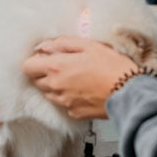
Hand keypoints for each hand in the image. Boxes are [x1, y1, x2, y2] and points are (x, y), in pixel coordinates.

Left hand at [22, 36, 137, 119]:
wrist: (129, 92)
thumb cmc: (112, 67)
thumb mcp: (89, 45)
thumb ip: (63, 43)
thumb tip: (45, 46)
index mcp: (56, 68)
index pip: (27, 67)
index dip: (35, 61)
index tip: (46, 57)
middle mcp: (56, 87)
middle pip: (36, 81)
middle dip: (44, 73)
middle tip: (63, 65)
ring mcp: (64, 102)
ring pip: (49, 93)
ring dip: (55, 85)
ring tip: (76, 77)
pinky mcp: (74, 113)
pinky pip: (64, 104)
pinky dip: (69, 97)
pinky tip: (83, 89)